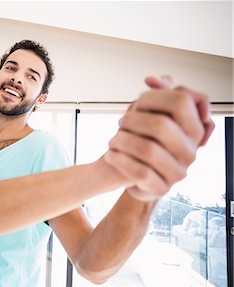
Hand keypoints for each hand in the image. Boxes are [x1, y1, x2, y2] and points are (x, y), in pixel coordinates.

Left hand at [105, 77, 213, 199]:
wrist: (126, 170)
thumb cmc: (139, 139)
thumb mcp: (149, 113)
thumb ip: (157, 94)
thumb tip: (154, 79)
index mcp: (193, 129)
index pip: (182, 102)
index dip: (155, 97)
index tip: (138, 102)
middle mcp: (190, 151)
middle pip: (162, 125)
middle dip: (133, 120)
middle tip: (121, 122)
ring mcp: (177, 172)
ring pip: (149, 149)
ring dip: (122, 140)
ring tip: (113, 139)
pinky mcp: (161, 188)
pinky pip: (140, 172)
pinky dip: (120, 160)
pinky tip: (110, 155)